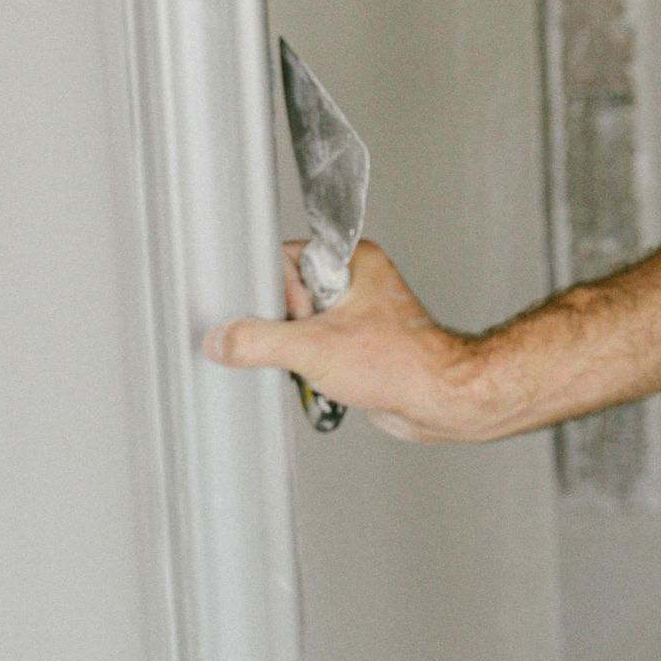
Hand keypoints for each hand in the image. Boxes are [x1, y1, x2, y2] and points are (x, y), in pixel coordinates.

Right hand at [203, 240, 528, 442]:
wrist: (438, 402)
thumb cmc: (402, 363)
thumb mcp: (313, 348)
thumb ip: (258, 341)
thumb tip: (222, 340)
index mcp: (351, 261)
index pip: (284, 259)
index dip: (272, 290)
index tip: (272, 314)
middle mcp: (354, 284)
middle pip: (285, 296)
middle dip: (282, 329)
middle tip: (299, 346)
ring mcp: (355, 316)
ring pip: (297, 328)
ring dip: (295, 353)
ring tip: (315, 365)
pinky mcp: (355, 347)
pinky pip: (312, 351)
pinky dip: (307, 370)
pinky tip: (319, 381)